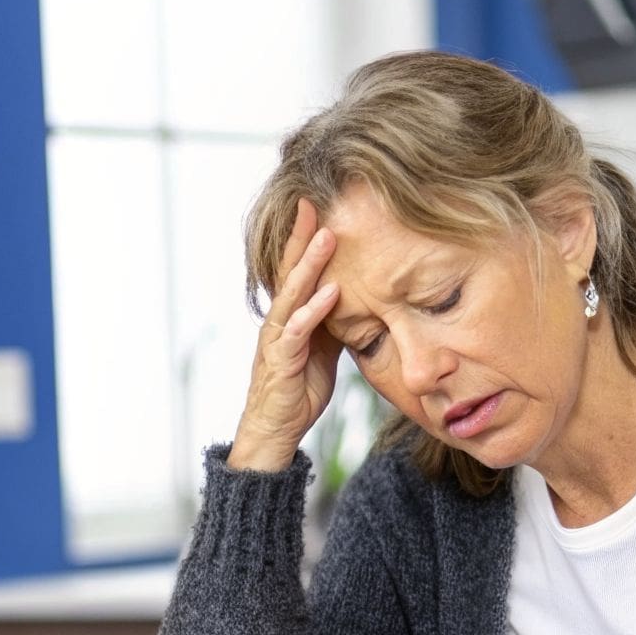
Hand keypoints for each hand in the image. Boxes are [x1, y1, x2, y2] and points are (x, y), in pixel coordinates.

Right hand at [228, 198, 342, 470]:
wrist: (275, 431)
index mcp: (290, 314)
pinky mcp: (281, 361)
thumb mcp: (325, 348)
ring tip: (327, 237)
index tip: (318, 204)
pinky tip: (331, 293)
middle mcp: (279, 320)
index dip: (306, 237)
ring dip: (310, 265)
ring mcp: (277, 339)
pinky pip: (298, 331)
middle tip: (315, 202)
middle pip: (289, 270)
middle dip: (303, 236)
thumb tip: (360, 296)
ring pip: (292, 293)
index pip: (296, 268)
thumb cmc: (299, 389)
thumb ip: (335, 320)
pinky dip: (314, 310)